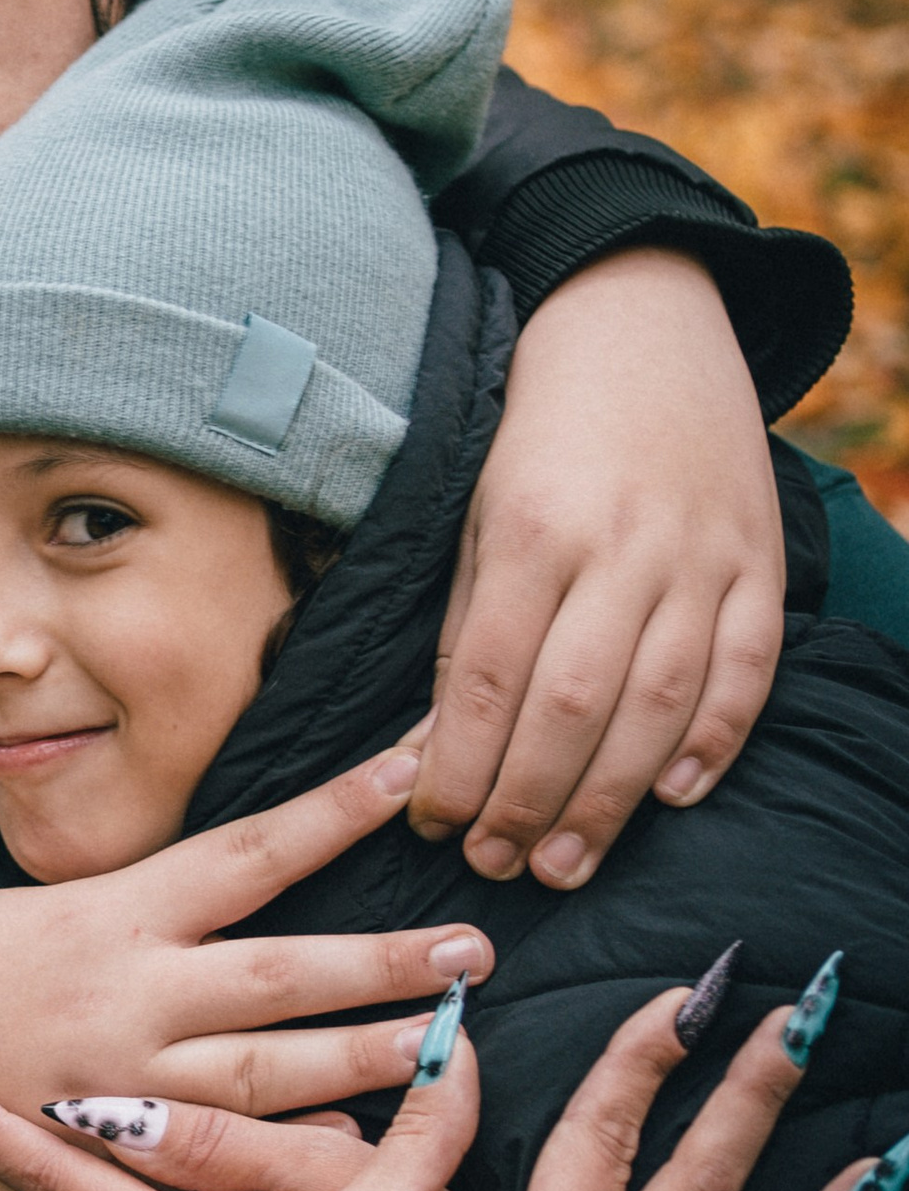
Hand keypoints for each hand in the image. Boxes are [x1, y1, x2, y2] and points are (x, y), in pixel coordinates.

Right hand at [0, 747, 493, 1190]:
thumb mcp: (46, 908)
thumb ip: (150, 909)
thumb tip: (249, 880)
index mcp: (118, 913)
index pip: (252, 846)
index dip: (342, 802)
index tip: (419, 759)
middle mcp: (131, 993)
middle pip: (284, 973)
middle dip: (386, 962)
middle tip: (475, 950)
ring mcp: (123, 1083)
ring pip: (269, 1074)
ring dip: (365, 1059)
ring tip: (447, 1045)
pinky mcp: (108, 1158)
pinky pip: (218, 1164)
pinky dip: (288, 1160)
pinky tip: (358, 1156)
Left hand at [415, 249, 783, 890]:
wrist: (641, 323)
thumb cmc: (538, 432)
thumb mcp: (475, 512)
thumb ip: (467, 625)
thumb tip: (435, 747)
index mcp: (532, 530)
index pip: (489, 679)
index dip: (458, 766)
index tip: (432, 825)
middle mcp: (621, 548)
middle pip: (572, 707)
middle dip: (528, 802)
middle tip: (497, 866)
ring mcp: (701, 557)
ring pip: (658, 703)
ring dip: (611, 799)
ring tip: (566, 861)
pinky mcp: (758, 562)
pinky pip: (746, 669)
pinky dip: (713, 741)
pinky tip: (670, 797)